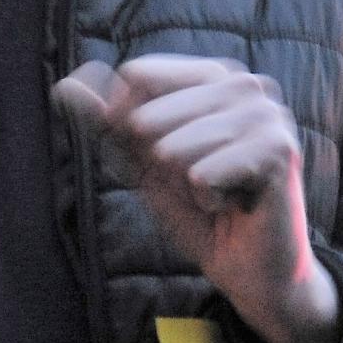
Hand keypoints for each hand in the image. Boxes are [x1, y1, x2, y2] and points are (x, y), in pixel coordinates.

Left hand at [54, 55, 340, 342]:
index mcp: (214, 74)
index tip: (161, 155)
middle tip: (198, 182)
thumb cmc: (197, 208)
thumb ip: (107, 119)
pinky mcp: (278, 148)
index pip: (136, 75)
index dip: (128, 124)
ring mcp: (266, 113)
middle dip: (159, 161)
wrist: (246, 269)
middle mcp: (244, 83)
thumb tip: (64, 82)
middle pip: (147, 116)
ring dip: (183, 183)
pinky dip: (206, 199)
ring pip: (172, 148)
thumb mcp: (143, 159)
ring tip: (216, 193)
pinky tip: (233, 205)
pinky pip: (200, 174)